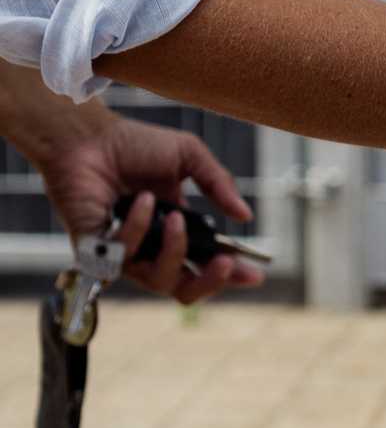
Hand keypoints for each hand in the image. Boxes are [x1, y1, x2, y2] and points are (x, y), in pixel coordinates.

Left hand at [41, 114, 263, 305]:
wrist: (88, 138)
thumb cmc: (134, 145)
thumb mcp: (188, 156)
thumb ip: (218, 182)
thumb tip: (244, 215)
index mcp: (178, 228)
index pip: (207, 262)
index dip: (232, 273)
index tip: (254, 273)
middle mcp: (153, 247)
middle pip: (185, 289)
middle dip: (210, 282)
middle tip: (223, 262)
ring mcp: (127, 252)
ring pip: (159, 281)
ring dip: (174, 252)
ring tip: (175, 219)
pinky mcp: (98, 251)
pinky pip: (126, 254)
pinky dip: (138, 226)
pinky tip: (141, 200)